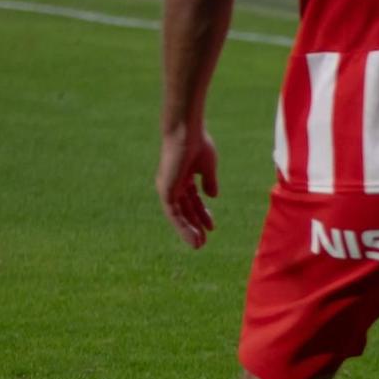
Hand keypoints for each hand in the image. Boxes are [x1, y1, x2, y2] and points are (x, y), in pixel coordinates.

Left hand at [157, 124, 218, 248]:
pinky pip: (174, 214)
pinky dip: (182, 227)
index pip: (192, 200)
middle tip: (202, 241)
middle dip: (194, 225)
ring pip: (178, 215)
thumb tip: (212, 196)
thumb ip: (209, 181)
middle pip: (184, 210)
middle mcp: (173, 183)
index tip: (212, 227)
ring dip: (188, 231)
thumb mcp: (207, 167)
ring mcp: (168, 188)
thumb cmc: (197, 143)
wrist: (186, 132)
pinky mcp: (166, 191)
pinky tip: (193, 237)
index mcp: (182, 177)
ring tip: (198, 246)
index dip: (202, 213)